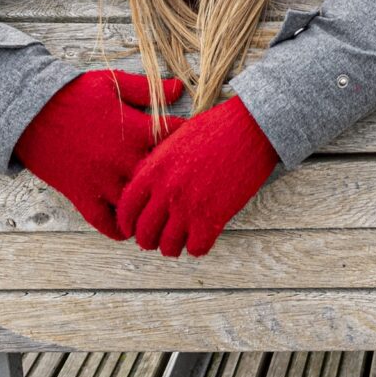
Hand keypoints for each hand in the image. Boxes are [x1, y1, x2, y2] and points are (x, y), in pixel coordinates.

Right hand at [12, 69, 186, 240]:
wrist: (29, 111)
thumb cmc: (73, 94)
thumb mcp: (112, 83)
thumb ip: (147, 89)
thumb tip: (180, 86)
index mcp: (133, 130)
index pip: (175, 139)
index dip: (188, 140)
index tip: (194, 142)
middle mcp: (122, 159)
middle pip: (162, 179)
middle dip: (174, 178)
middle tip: (182, 180)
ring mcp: (102, 181)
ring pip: (138, 205)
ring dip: (150, 207)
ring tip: (160, 207)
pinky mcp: (82, 196)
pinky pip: (106, 223)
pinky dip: (120, 228)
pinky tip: (130, 225)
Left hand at [115, 94, 279, 256]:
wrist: (249, 127)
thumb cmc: (213, 129)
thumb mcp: (173, 141)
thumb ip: (153, 166)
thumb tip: (140, 187)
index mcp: (154, 171)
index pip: (126, 209)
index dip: (126, 224)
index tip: (132, 228)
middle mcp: (167, 192)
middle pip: (144, 234)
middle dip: (147, 241)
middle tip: (156, 240)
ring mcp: (189, 206)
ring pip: (167, 247)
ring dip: (171, 247)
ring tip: (179, 241)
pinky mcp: (213, 217)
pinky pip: (196, 248)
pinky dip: (197, 247)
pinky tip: (202, 236)